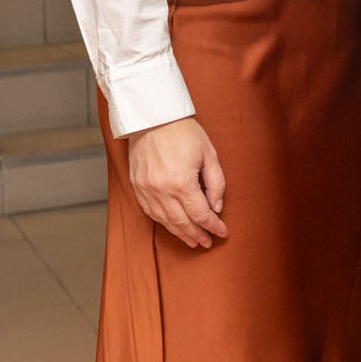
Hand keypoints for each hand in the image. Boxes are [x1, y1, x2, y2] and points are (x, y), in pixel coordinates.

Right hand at [126, 116, 227, 248]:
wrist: (152, 118)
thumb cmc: (184, 132)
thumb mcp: (209, 154)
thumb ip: (216, 183)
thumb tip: (217, 207)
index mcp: (182, 183)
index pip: (201, 214)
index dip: (213, 226)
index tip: (222, 232)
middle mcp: (162, 191)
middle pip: (182, 223)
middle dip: (197, 235)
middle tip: (208, 242)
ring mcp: (146, 191)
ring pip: (165, 221)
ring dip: (180, 233)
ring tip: (193, 241)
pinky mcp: (137, 187)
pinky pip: (151, 212)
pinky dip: (164, 222)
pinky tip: (173, 226)